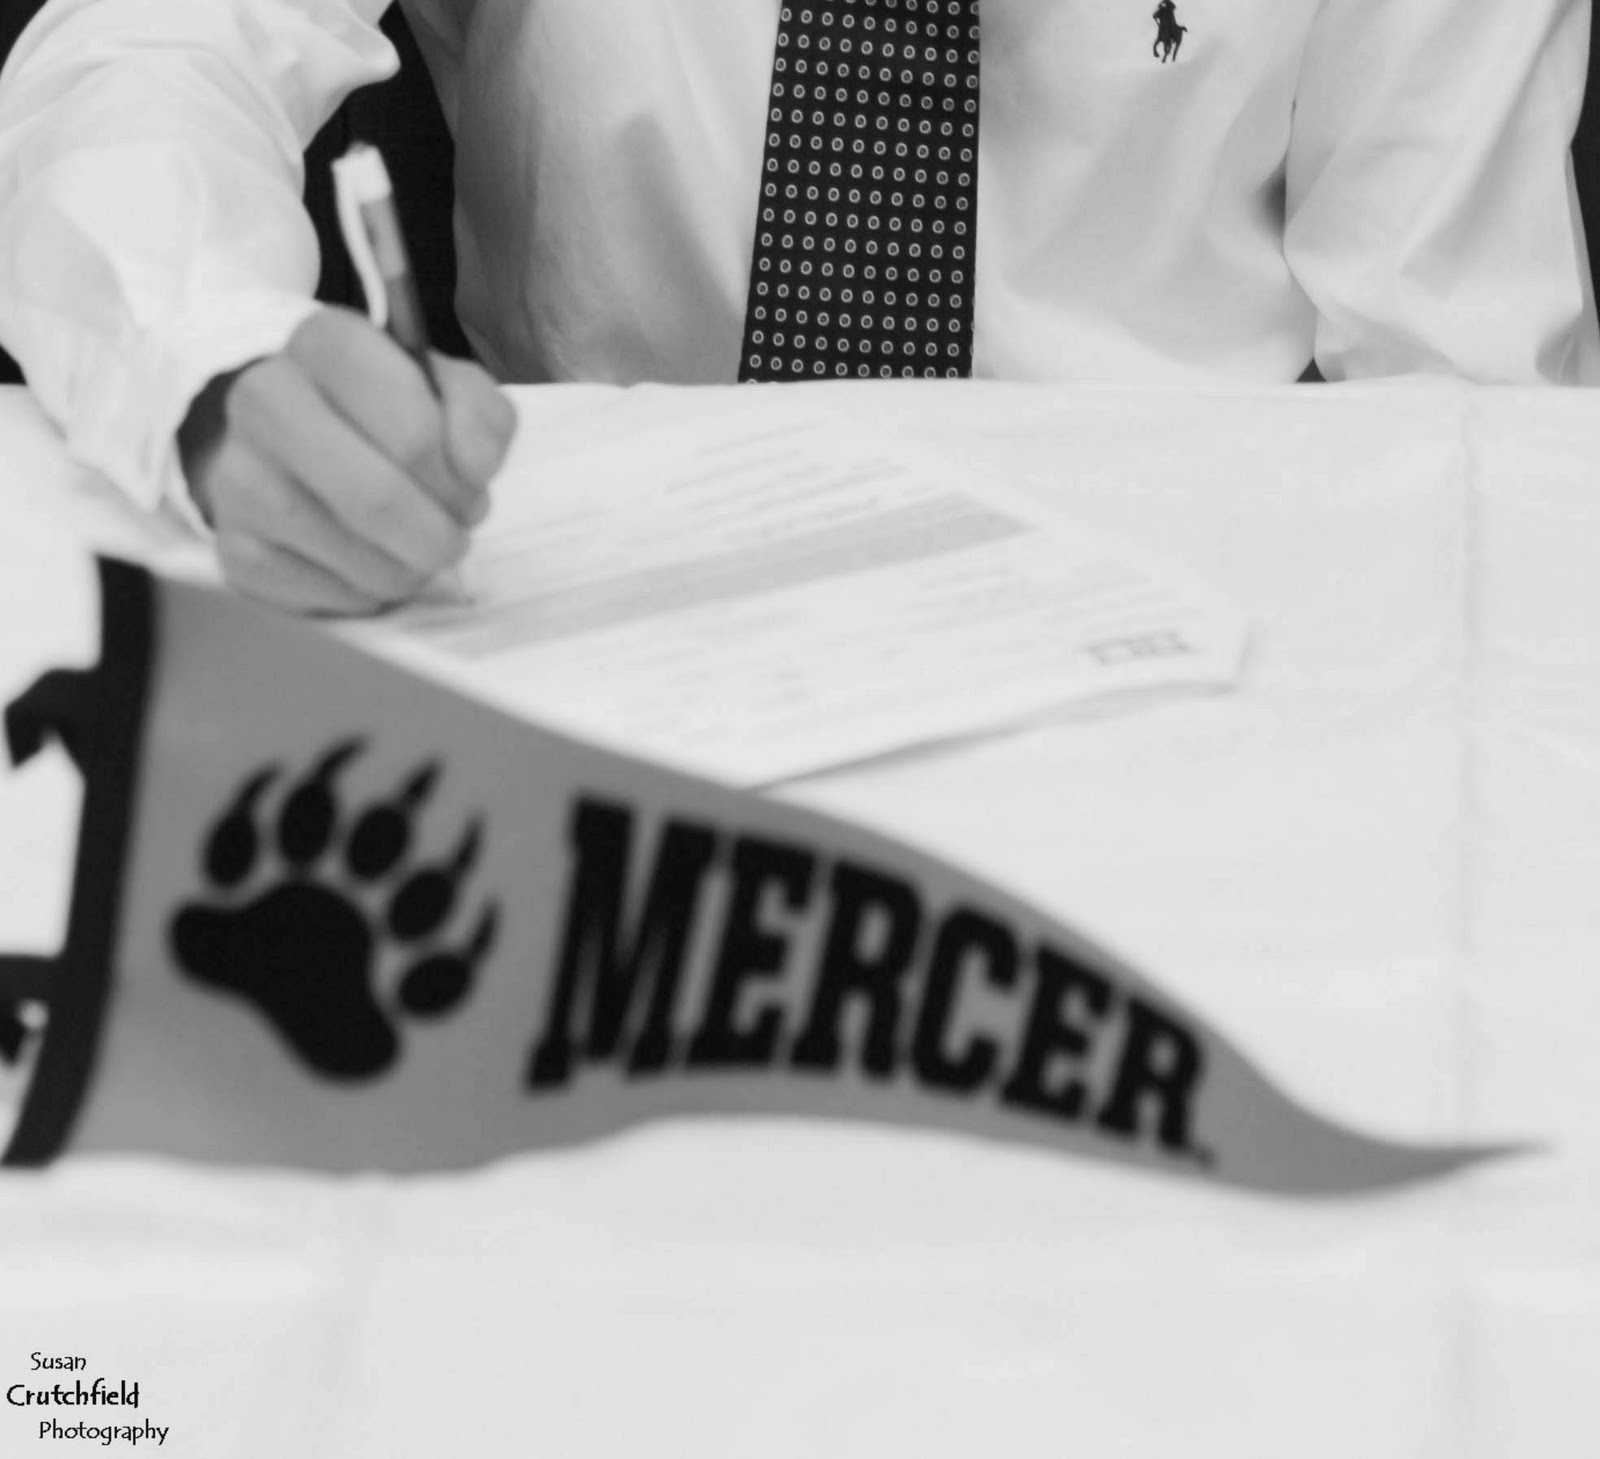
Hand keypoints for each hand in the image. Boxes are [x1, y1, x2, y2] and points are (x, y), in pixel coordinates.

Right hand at [178, 307, 517, 614]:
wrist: (291, 442)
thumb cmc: (385, 414)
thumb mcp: (450, 391)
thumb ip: (481, 416)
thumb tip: (471, 468)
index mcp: (325, 344)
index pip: (413, 428)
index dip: (457, 474)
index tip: (468, 483)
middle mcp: (265, 400)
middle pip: (379, 499)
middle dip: (439, 534)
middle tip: (453, 532)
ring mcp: (238, 476)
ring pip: (359, 558)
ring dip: (411, 568)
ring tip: (414, 546)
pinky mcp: (234, 547)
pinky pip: (331, 595)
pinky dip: (371, 593)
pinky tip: (368, 563)